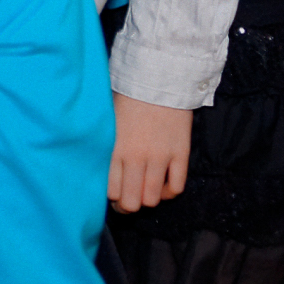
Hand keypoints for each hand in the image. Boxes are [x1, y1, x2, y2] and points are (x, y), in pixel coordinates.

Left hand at [108, 93, 192, 212]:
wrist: (158, 77)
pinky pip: (177, 187)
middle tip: (130, 200)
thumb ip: (107, 147)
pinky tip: (165, 184)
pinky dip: (170, 191)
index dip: (113, 198)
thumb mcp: (108, 121)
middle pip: (131, 202)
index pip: (111, 192)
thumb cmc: (128, 96)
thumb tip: (103, 172)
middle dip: (129, 206)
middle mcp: (136, 157)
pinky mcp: (180, 154)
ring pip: (153, 199)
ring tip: (146, 191)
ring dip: (149, 199)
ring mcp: (160, 157)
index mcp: (114, 149)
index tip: (115, 195)